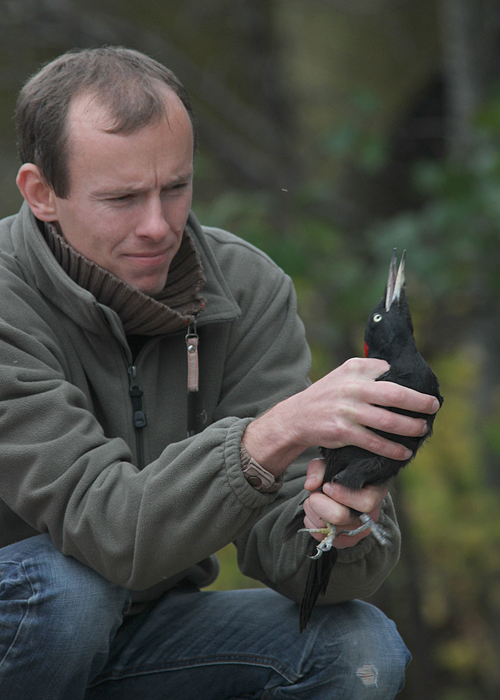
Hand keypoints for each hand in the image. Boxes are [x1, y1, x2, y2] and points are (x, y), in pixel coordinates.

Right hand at [242, 357, 439, 474]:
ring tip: (422, 429)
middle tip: (434, 406)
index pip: (389, 370)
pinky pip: (374, 442)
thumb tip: (402, 377)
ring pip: (388, 420)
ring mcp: (347, 410)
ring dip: (410, 427)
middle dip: (419, 402)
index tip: (424, 390)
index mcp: (355, 368)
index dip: (410, 381)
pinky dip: (392, 448)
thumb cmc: (328, 395)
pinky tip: (404, 452)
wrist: (297, 416)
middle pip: (395, 393)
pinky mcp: (343, 431)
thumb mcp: (345, 374)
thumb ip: (369, 372)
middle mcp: (352, 387)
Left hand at [302, 458, 387, 547]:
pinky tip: (313, 514)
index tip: (326, 487)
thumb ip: (319, 469)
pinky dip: (314, 527)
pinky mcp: (348, 540)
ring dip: (314, 514)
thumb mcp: (330, 464)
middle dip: (320, 505)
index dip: (342, 495)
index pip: (365, 502)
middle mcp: (371, 514)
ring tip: (312, 501)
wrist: (339, 488)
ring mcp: (361, 530)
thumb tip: (310, 485)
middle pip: (342, 517)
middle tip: (313, 495)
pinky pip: (327, 540)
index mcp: (375, 491)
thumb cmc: (339, 474)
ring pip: (331, 530)